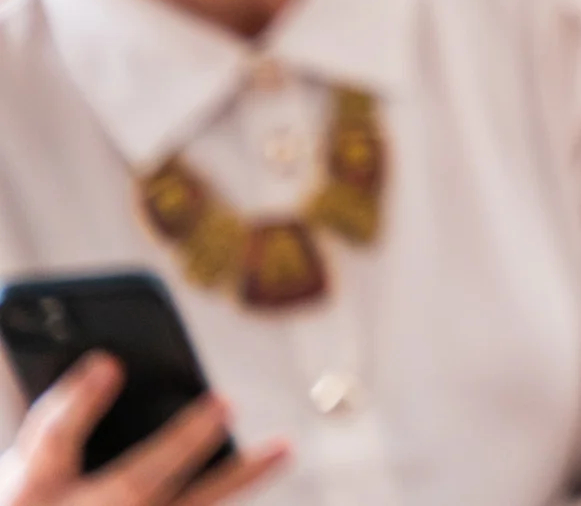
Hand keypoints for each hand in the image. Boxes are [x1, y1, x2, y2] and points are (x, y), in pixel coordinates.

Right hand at [5, 360, 289, 505]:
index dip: (78, 403)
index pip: (54, 443)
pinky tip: (272, 463)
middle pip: (135, 484)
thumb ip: (61, 416)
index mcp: (33, 489)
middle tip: (224, 403)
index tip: (108, 363)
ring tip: (284, 446)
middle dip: (178, 445)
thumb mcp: (25, 465)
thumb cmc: (34, 498)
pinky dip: (228, 490)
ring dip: (236, 478)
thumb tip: (109, 360)